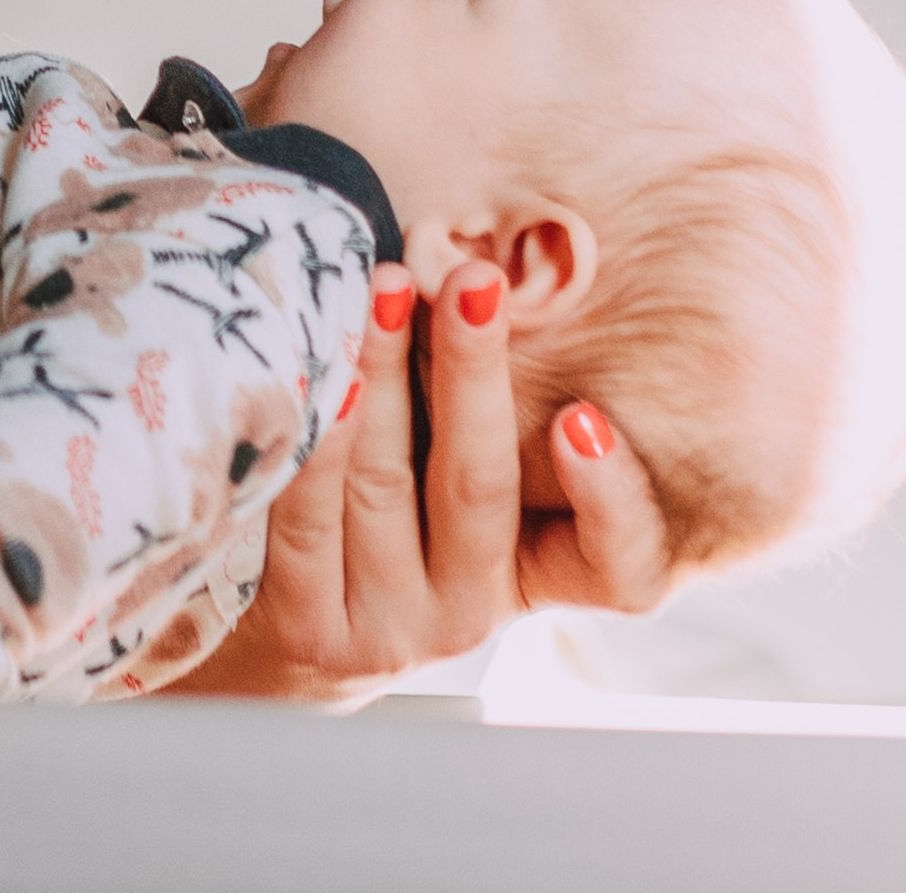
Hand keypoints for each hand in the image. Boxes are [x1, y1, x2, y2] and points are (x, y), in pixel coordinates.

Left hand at [166, 258, 672, 704]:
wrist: (287, 629)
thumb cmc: (392, 515)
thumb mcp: (460, 475)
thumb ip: (488, 409)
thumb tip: (487, 274)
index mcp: (535, 574)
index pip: (618, 568)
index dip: (611, 499)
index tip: (580, 416)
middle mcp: (471, 612)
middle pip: (480, 488)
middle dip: (474, 372)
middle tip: (473, 282)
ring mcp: (390, 629)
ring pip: (386, 485)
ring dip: (382, 373)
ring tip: (384, 289)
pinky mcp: (311, 629)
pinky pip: (308, 519)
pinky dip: (317, 441)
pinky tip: (322, 380)